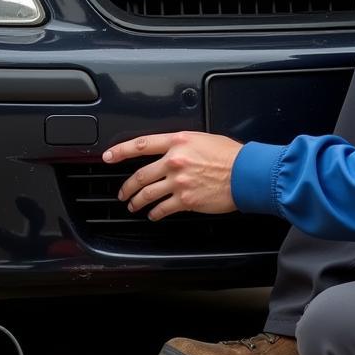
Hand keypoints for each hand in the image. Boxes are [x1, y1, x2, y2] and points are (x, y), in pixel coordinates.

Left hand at [103, 131, 243, 220]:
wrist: (246, 173)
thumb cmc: (231, 156)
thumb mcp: (203, 139)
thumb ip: (183, 145)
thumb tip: (172, 150)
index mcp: (178, 142)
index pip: (141, 145)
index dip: (120, 151)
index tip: (109, 156)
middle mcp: (174, 161)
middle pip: (140, 175)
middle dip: (127, 186)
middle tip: (122, 192)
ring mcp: (178, 182)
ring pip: (147, 193)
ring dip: (136, 201)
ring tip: (132, 205)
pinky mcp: (185, 200)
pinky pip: (162, 209)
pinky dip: (155, 214)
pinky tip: (153, 215)